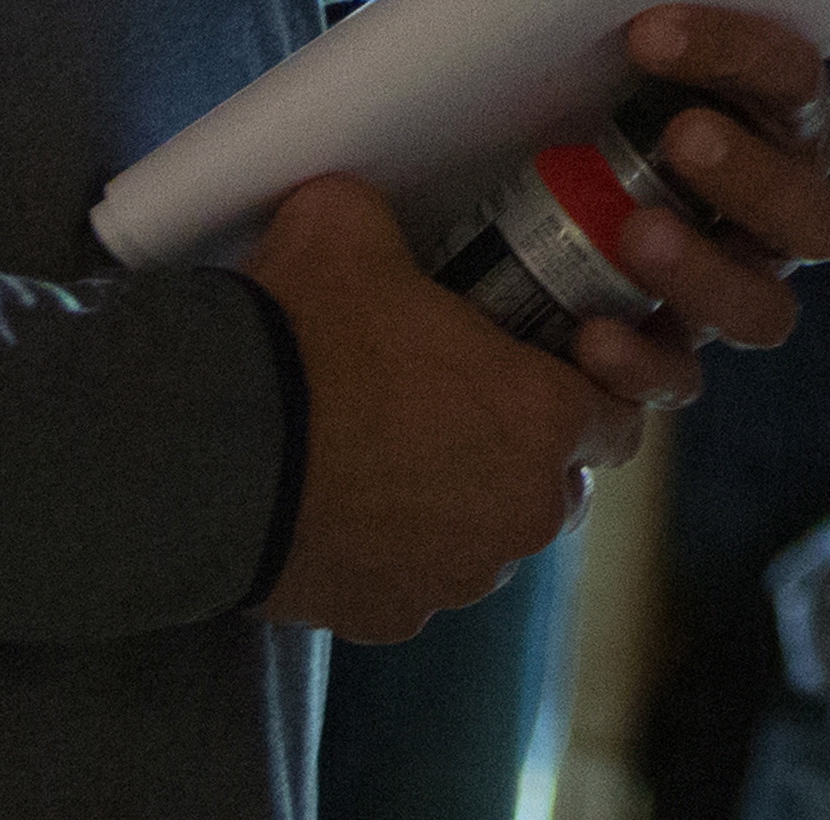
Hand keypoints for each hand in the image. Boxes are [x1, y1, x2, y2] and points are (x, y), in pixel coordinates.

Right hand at [245, 176, 642, 644]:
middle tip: (458, 406)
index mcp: (543, 419)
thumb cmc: (300, 334)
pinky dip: (396, 552)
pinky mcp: (394, 617)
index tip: (544, 367)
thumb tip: (369, 213)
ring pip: (487, 540)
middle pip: (556, 485)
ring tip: (392, 456)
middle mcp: (523, 513)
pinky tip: (347, 506)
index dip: (587, 388)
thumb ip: (390, 220)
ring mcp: (458, 576)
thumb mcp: (347, 227)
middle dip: (523, 452)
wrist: (208, 451)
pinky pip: (417, 581)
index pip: (620, 416)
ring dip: (460, 505)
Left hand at [556, 6, 829, 413]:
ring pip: (766, 312)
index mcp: (780, 120)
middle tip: (680, 137)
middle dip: (753, 178)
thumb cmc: (585, 90)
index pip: (793, 79)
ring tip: (635, 238)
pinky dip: (641, 364)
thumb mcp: (605, 37)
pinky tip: (589, 337)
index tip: (649, 30)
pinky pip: (681, 381)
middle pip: (818, 217)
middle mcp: (777, 215)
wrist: (525, 172)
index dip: (736, 53)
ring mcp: (732, 290)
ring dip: (707, 275)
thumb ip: (621, 2)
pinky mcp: (674, 354)